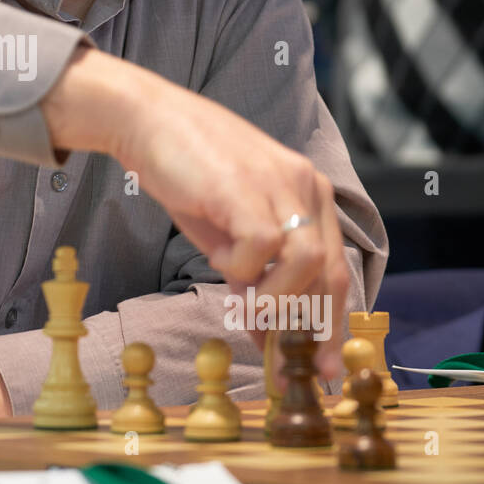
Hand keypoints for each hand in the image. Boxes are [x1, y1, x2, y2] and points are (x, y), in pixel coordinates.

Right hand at [42, 47, 349, 381]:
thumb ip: (253, 269)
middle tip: (285, 358)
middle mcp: (304, 186)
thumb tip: (262, 324)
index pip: (336, 268)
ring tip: (241, 297)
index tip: (322, 363)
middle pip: (330, 272)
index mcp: (308, 192)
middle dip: (311, 326)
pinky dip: (239, 267)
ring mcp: (279, 186)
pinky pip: (260, 249)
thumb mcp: (229, 227)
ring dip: (273, 296)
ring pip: (305, 264)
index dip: (331, 321)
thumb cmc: (186, 172)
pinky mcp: (246, 190)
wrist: (147, 120)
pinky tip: (217, 256)